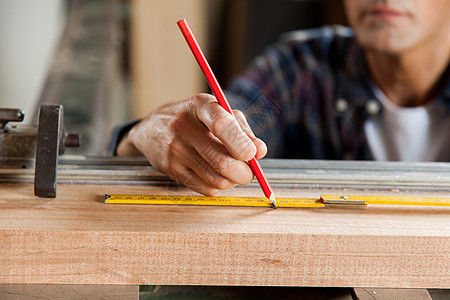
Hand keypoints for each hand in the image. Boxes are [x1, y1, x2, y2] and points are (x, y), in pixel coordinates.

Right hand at [116, 93, 266, 195]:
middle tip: (249, 173)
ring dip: (232, 182)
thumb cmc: (194, 119)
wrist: (152, 129)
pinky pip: (205, 188)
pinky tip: (216, 176)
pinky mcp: (170, 169)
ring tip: (233, 173)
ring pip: (216, 179)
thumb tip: (260, 151)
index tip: (252, 154)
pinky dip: (218, 186)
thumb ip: (241, 129)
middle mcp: (184, 126)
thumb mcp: (218, 112)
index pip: (222, 124)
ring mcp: (175, 149)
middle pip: (222, 160)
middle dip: (244, 173)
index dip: (241, 144)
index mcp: (200, 105)